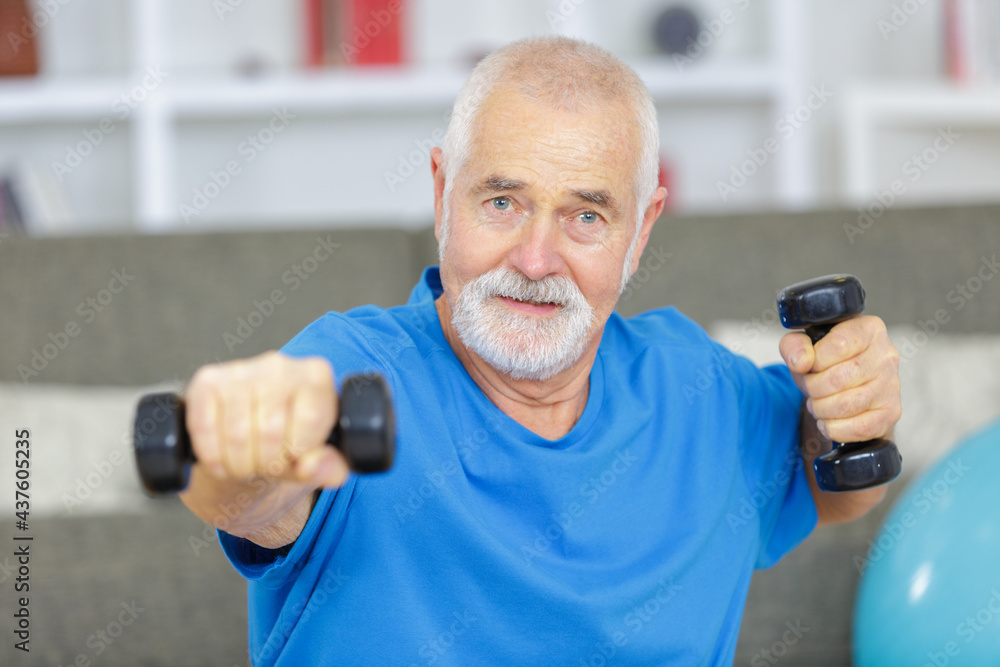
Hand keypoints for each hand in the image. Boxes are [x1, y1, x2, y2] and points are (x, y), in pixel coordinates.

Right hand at [184, 351, 348, 487]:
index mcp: (315, 376)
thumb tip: (312, 466)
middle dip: (266, 464)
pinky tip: (222, 459)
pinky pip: (204, 428)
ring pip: (237, 434)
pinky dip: (212, 456)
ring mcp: (241, 369)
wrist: (251, 433)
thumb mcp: (319, 458)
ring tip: (247, 463)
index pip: (309, 421)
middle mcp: (279, 365)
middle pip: (270, 431)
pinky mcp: (207, 381)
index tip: (295, 457)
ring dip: (239, 464)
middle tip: (266, 465)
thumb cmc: (290, 440)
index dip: (298, 452)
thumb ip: (330, 466)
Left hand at [779, 316, 901, 443]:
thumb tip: (801, 361)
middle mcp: (886, 356)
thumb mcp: (805, 346)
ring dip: (821, 409)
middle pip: (838, 379)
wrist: (848, 386)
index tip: (809, 366)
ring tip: (817, 404)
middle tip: (810, 389)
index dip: (815, 361)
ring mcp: (892, 385)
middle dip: (813, 389)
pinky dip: (834, 428)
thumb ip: (794, 345)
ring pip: (847, 405)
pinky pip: (860, 428)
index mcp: (869, 330)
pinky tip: (828, 420)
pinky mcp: (891, 412)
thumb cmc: (828, 362)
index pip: (838, 345)